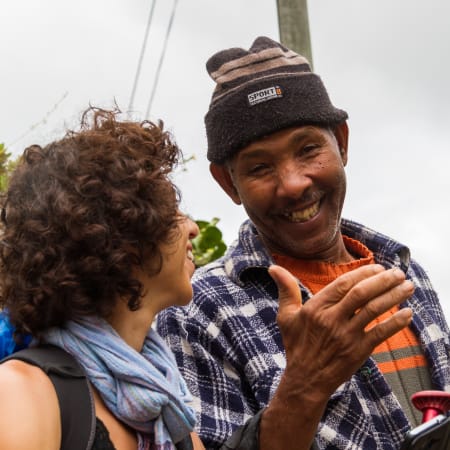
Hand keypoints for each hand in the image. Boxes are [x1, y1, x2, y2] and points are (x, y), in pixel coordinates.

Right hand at [269, 263, 413, 400]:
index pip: (343, 285)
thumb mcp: (286, 316)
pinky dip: (396, 322)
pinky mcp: (358, 351)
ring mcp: (346, 336)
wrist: (306, 380)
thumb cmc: (296, 345)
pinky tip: (407, 313)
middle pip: (362, 294)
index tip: (378, 267)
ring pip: (374, 310)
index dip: (363, 273)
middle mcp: (332, 320)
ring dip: (393, 296)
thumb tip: (273, 267)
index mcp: (316, 308)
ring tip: (408, 287)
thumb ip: (285, 289)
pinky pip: (381, 333)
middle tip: (399, 273)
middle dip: (383, 280)